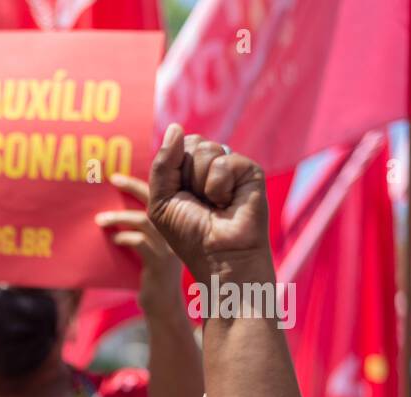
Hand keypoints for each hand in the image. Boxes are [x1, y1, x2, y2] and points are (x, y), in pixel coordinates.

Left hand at [97, 173, 182, 320]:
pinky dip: (124, 238)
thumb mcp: (147, 247)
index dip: (144, 181)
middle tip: (113, 178)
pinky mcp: (159, 263)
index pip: (162, 193)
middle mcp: (176, 231)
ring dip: (119, 217)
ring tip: (99, 220)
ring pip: (144, 221)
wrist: (162, 306)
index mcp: (175, 224)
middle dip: (133, 186)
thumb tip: (110, 211)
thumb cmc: (150, 275)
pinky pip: (140, 243)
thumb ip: (138, 229)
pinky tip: (114, 240)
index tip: (120, 175)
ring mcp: (169, 246)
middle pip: (155, 199)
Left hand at [147, 124, 271, 286]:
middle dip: (185, 176)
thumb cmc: (190, 233)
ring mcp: (231, 166)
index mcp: (189, 169)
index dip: (171, 170)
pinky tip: (228, 201)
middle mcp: (211, 164)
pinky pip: (223, 162)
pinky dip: (218, 186)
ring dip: (201, 183)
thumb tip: (175, 127)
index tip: (178, 196)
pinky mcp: (249, 169)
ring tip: (214, 203)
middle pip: (190, 143)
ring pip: (204, 150)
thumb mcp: (161, 200)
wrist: (218, 254)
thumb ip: (162, 164)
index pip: (176, 145)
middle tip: (198, 201)